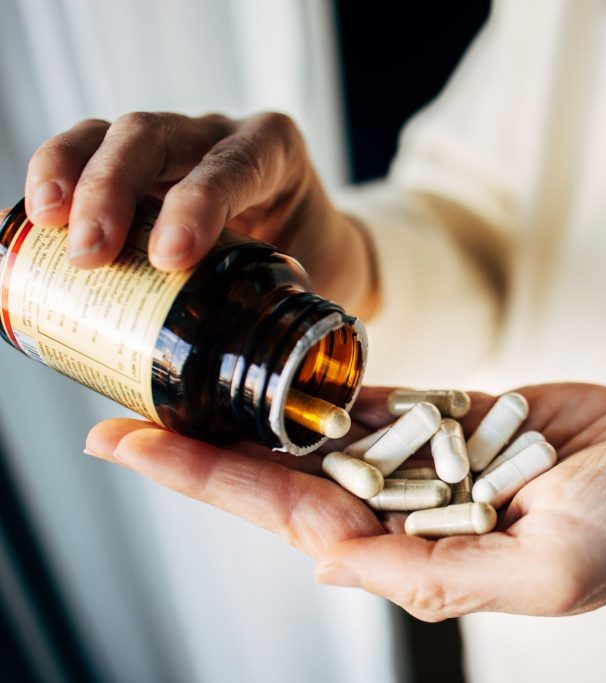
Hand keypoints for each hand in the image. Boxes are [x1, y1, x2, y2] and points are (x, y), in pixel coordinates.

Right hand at [24, 112, 376, 316]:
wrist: (319, 244)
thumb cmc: (317, 263)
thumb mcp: (320, 285)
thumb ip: (297, 326)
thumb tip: (266, 394)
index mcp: (277, 154)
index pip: (234, 164)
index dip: (197, 202)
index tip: (169, 258)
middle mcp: (222, 137)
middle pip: (157, 136)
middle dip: (114, 188)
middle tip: (92, 254)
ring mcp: (177, 142)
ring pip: (114, 134)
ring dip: (73, 174)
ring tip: (48, 224)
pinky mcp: (141, 161)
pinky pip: (88, 149)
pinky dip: (57, 173)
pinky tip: (38, 217)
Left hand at [84, 384, 605, 632]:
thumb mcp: (550, 569)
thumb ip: (443, 575)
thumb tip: (334, 567)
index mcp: (425, 555)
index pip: (297, 519)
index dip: (216, 486)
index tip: (139, 451)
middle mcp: (416, 511)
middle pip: (290, 476)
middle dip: (210, 451)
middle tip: (126, 417)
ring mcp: (435, 461)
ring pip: (327, 435)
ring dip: (257, 414)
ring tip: (185, 385)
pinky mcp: (463, 417)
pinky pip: (384, 401)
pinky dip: (329, 387)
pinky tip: (277, 370)